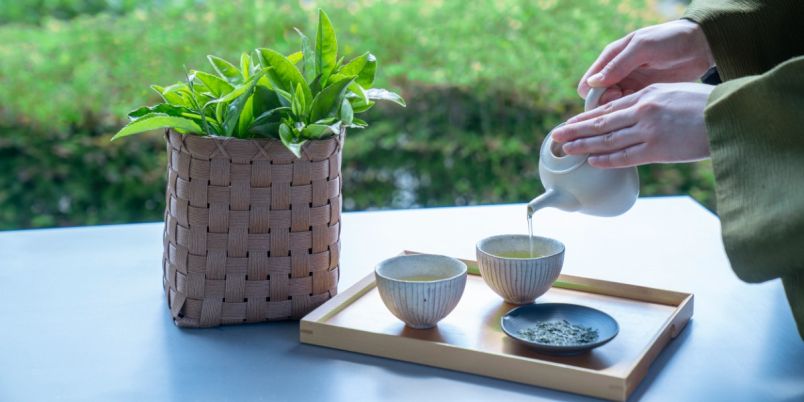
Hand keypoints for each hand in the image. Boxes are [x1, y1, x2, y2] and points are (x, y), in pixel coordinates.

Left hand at [551, 83, 712, 167]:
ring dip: (584, 146)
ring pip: (607, 140)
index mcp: (647, 95)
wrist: (731, 115)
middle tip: (556, 137)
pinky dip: (606, 159)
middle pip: (601, 123)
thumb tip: (636, 115)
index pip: (609, 108)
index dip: (586, 118)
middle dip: (575, 131)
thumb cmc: (708, 104)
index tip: (571, 123)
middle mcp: (643, 111)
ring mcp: (648, 131)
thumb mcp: (675, 94)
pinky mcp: (657, 149)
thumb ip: (653, 103)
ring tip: (566, 150)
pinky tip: (591, 161)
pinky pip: (625, 156)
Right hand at [577, 20, 714, 103]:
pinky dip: (631, 113)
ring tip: (636, 106)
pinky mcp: (644, 94)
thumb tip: (593, 83)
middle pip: (598, 100)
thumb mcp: (643, 47)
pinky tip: (643, 111)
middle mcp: (617, 73)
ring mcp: (630, 85)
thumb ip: (619, 64)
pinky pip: (629, 109)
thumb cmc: (670, 39)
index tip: (612, 96)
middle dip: (606, 106)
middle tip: (624, 103)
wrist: (700, 44)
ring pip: (613, 107)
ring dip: (619, 111)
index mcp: (611, 58)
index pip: (588, 85)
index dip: (594, 96)